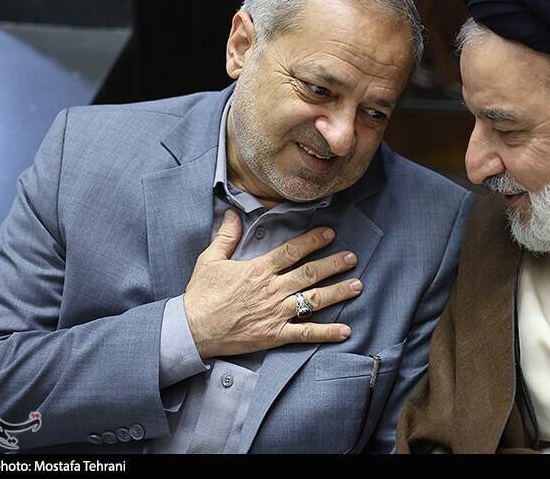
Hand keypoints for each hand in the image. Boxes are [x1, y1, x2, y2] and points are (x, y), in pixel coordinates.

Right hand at [183, 210, 361, 358]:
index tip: (330, 234)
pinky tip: (345, 330)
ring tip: (357, 286)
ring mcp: (276, 313)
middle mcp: (272, 289)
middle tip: (352, 257)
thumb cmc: (201, 295)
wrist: (192, 330)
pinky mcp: (275, 335)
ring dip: (337, 292)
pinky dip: (327, 332)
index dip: (313, 241)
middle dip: (334, 264)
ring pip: (313, 300)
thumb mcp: (210, 260)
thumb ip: (226, 236)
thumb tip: (233, 214)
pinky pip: (305, 333)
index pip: (292, 251)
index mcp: (258, 270)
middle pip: (309, 273)